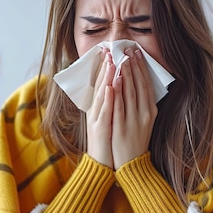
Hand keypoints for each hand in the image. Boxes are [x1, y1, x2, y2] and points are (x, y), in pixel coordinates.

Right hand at [85, 49, 114, 167]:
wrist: (101, 163)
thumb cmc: (107, 141)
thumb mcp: (107, 119)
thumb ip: (109, 103)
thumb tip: (116, 87)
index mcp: (98, 107)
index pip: (102, 83)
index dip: (106, 67)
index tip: (110, 51)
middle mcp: (96, 110)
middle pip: (101, 85)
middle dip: (106, 66)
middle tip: (110, 49)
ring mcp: (97, 118)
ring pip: (102, 94)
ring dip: (107, 77)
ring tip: (111, 61)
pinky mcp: (101, 128)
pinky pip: (106, 110)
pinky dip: (108, 97)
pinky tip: (111, 86)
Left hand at [111, 48, 156, 169]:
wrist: (132, 164)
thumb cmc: (137, 141)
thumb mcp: (145, 121)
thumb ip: (143, 105)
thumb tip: (140, 84)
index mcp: (151, 111)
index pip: (146, 84)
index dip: (141, 68)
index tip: (136, 53)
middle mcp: (144, 114)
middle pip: (138, 85)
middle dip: (133, 66)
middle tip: (128, 49)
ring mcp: (133, 120)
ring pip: (129, 93)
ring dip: (125, 74)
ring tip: (121, 59)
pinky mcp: (122, 127)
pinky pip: (119, 106)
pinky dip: (116, 93)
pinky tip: (113, 81)